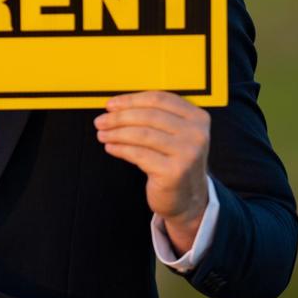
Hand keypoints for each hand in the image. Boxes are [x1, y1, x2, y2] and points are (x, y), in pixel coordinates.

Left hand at [94, 91, 209, 254]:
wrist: (188, 199)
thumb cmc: (174, 162)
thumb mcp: (173, 135)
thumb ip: (153, 117)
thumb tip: (116, 106)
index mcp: (197, 117)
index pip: (159, 99)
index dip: (131, 100)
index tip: (111, 105)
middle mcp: (196, 133)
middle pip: (148, 115)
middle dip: (119, 117)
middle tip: (101, 121)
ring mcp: (187, 153)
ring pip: (141, 134)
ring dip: (116, 133)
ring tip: (102, 134)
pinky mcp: (174, 171)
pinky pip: (138, 154)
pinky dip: (120, 149)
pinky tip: (111, 147)